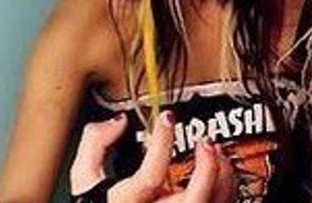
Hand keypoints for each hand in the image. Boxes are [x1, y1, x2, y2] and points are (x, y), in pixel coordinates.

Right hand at [70, 111, 236, 202]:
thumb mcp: (85, 180)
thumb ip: (95, 146)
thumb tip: (118, 122)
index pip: (150, 177)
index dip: (161, 143)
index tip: (167, 118)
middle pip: (194, 199)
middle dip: (207, 167)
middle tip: (205, 141)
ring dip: (223, 174)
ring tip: (215, 151)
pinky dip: (226, 186)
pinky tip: (220, 170)